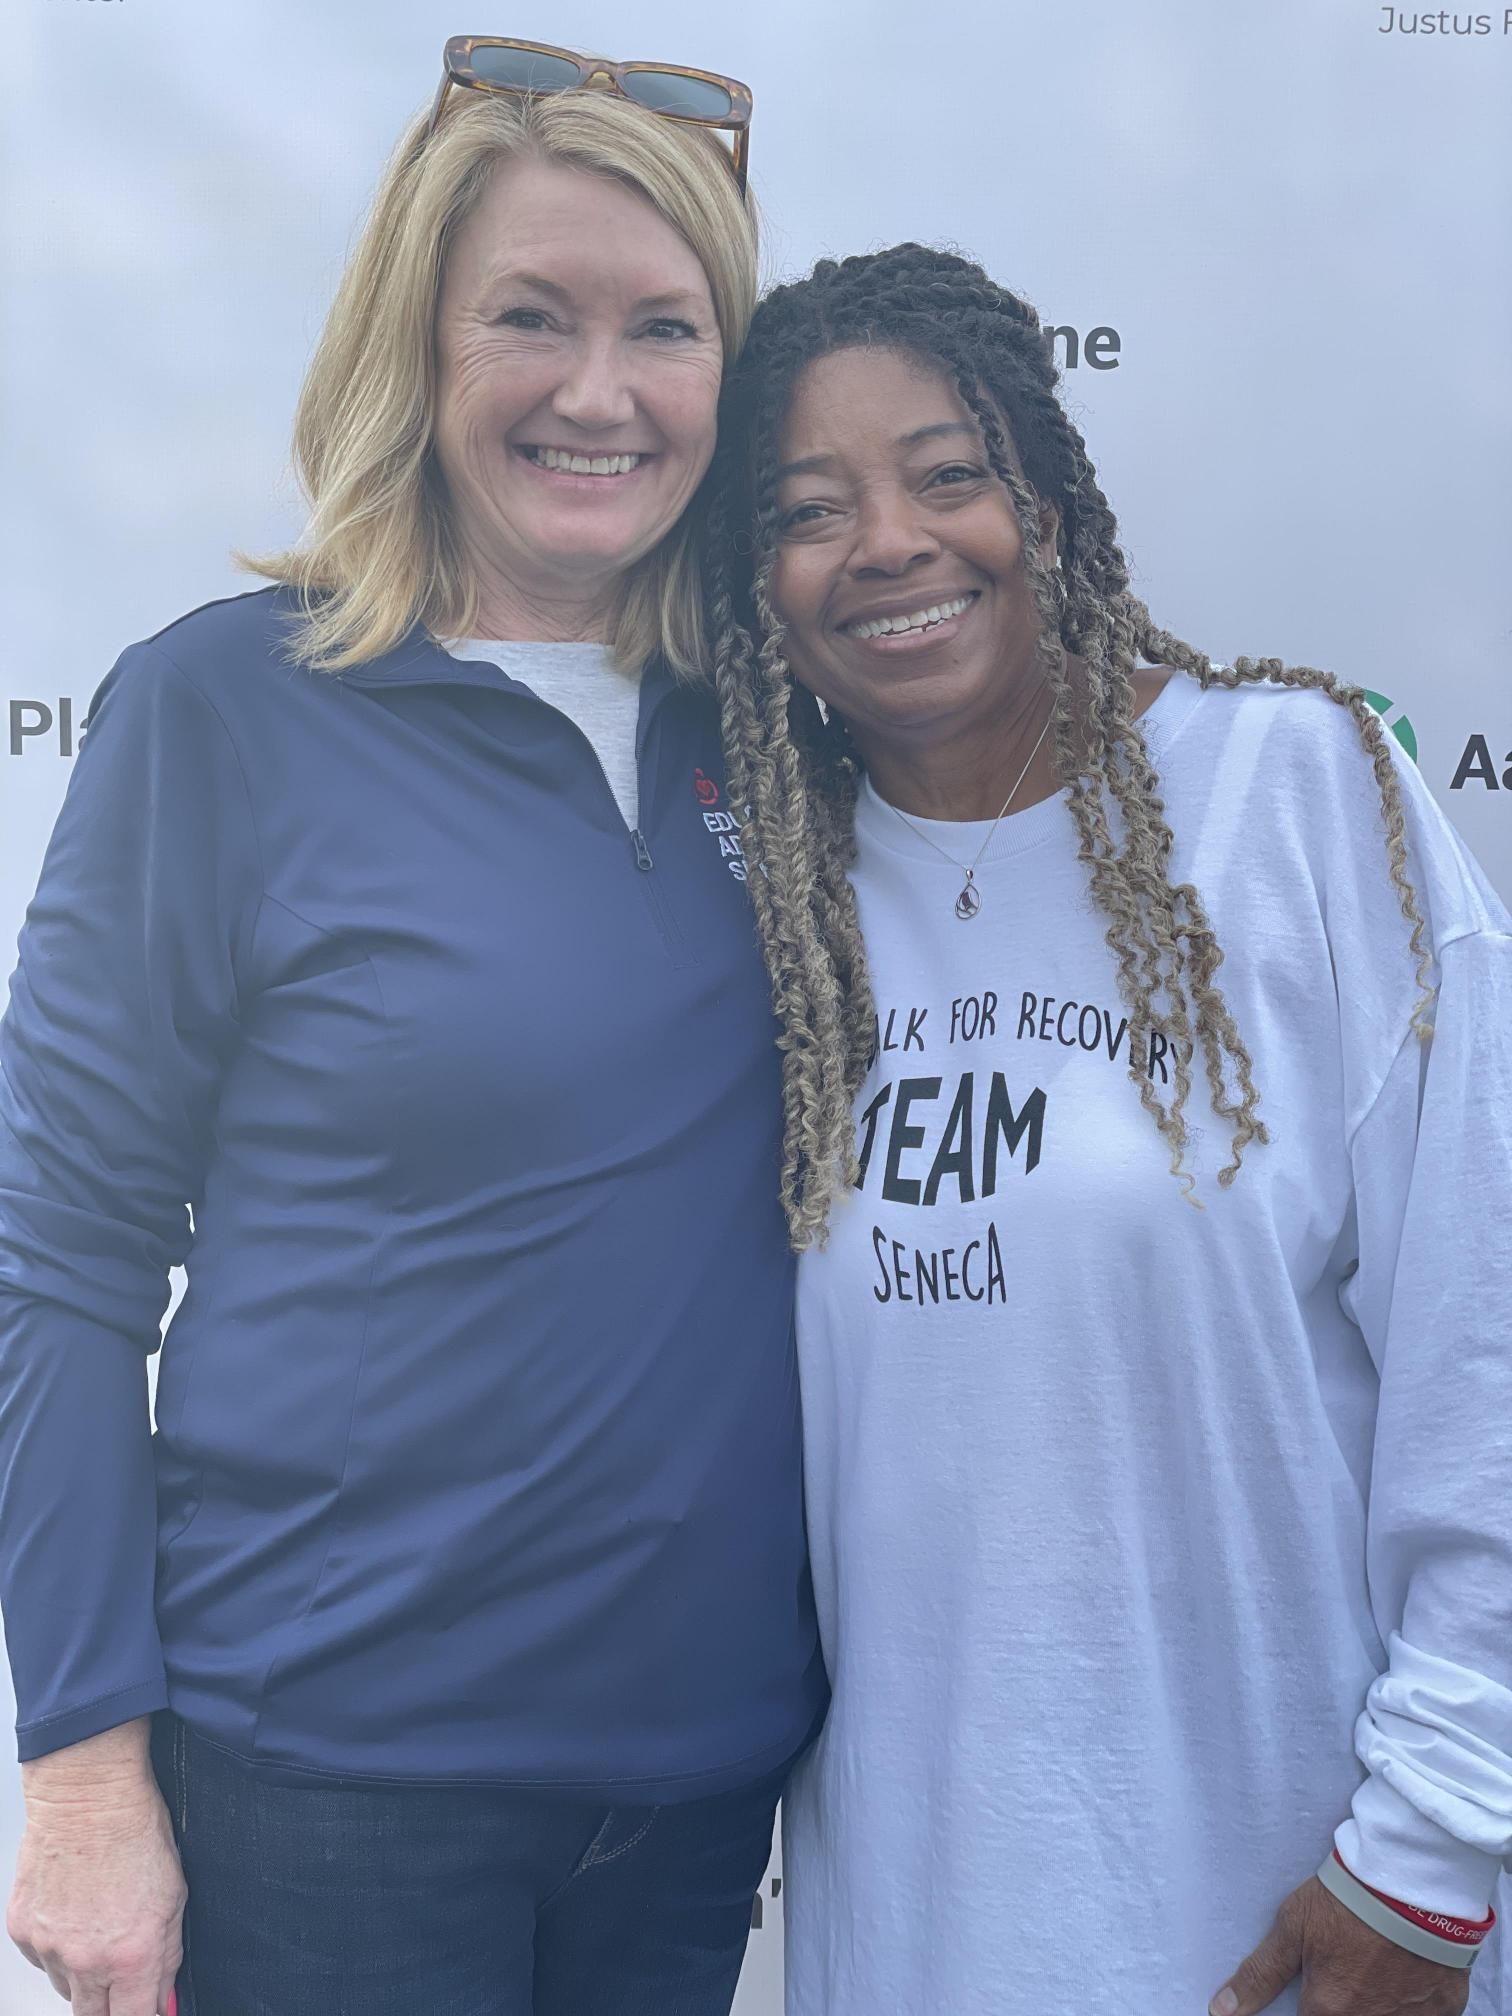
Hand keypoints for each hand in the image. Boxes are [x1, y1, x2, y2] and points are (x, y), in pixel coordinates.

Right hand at [8, 1722, 185, 2015]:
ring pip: (67, 1989)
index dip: (146, 2015)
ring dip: (85, 1975)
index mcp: (133, 1955)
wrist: (88, 1797)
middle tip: (122, 1978)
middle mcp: (88, 1960)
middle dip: (112, 2007)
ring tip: (100, 1929)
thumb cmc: (136, 1832)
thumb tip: (165, 1996)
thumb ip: (168, 1955)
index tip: (149, 2009)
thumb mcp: (174, 1897)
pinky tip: (74, 1913)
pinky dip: (58, 1948)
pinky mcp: (23, 1931)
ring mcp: (50, 1948)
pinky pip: (42, 1960)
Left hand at [1210, 1875, 1471, 2015]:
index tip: (1313, 1990)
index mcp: (1328, 2010)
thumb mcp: (1293, 1927)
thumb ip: (1259, 1974)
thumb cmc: (1347, 1901)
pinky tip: (1406, 1974)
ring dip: (1377, 2004)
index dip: (1307, 2007)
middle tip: (1348, 1970)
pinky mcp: (1445, 2007)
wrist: (1411, 1881)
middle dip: (1343, 2003)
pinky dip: (1413, 2002)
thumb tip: (1221, 2010)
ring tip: (1375, 1969)